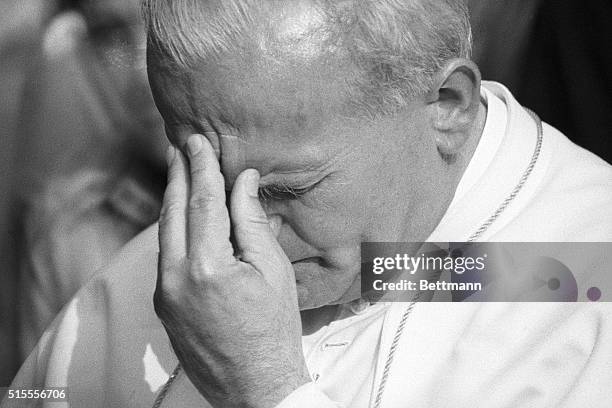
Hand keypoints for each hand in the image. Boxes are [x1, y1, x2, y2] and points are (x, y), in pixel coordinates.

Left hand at [155, 134, 309, 407]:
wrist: (256, 386)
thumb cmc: (274, 330)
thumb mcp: (273, 271)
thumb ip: (252, 222)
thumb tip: (243, 182)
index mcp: (207, 267)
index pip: (203, 203)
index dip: (201, 168)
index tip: (197, 141)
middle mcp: (175, 278)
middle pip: (174, 212)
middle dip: (178, 176)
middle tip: (179, 147)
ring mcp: (165, 294)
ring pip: (165, 234)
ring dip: (174, 201)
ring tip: (180, 175)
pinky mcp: (164, 306)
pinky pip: (166, 257)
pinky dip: (175, 230)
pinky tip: (184, 218)